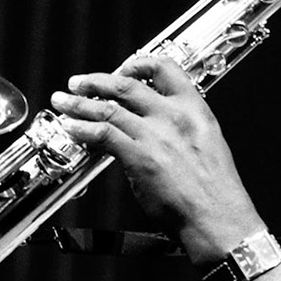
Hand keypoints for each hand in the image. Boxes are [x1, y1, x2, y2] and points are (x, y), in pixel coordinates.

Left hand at [48, 53, 265, 264]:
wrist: (217, 216)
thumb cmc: (215, 190)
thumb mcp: (206, 143)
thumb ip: (180, 129)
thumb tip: (154, 128)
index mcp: (194, 108)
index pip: (165, 68)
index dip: (137, 63)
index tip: (121, 68)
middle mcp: (173, 116)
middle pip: (126, 85)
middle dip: (96, 81)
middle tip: (78, 83)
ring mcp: (154, 135)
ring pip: (107, 108)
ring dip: (78, 104)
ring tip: (63, 102)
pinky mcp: (139, 157)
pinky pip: (102, 134)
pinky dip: (82, 129)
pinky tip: (71, 129)